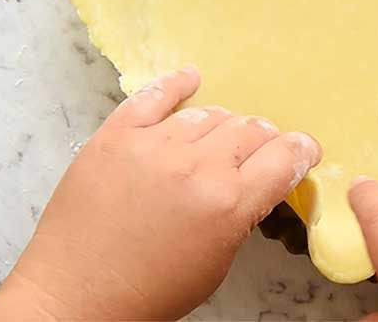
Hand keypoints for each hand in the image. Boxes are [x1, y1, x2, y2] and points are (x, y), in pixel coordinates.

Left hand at [0, 66, 321, 320]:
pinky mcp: (115, 136)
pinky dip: (176, 84)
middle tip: (258, 150)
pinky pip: (154, 95)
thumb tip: (256, 182)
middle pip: (250, 129)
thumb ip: (242, 215)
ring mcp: (153, 146)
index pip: (284, 157)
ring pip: (209, 113)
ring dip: (222, 125)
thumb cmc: (147, 294)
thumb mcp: (216, 264)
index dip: (301, 150)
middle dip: (263, 139)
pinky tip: (190, 79)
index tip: (303, 150)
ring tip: (217, 138)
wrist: (74, 298)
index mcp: (228, 204)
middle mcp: (196, 167)